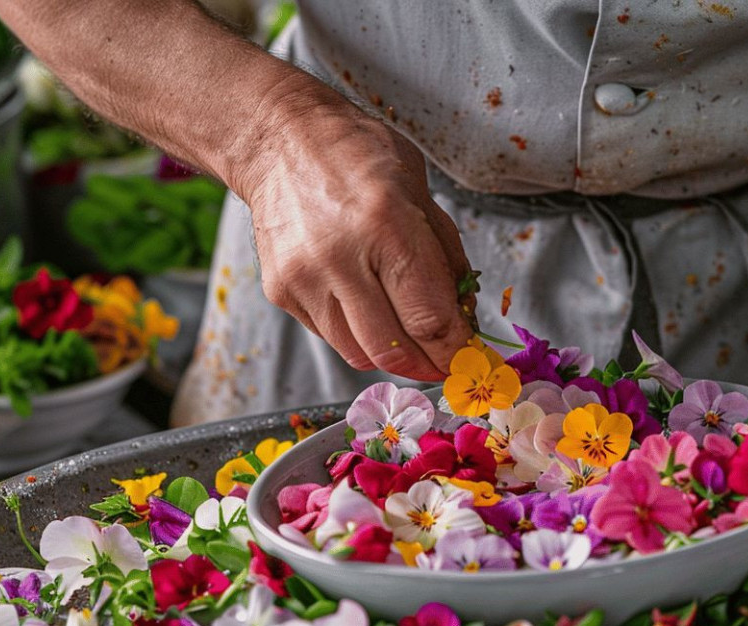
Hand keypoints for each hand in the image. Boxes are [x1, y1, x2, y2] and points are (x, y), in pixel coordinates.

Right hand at [236, 89, 474, 378]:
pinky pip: (331, 337)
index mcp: (388, 225)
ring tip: (408, 337)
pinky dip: (357, 336)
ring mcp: (304, 278)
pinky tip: (367, 308)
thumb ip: (445, 257)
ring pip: (359, 354)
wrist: (279, 139)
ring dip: (392, 355)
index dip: (455, 350)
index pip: (429, 319)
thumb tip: (464, 316)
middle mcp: (341, 257)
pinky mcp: (281, 291)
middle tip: (443, 360)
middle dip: (428, 364)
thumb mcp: (420, 190)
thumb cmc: (358, 156)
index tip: (468, 359)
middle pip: (395, 349)